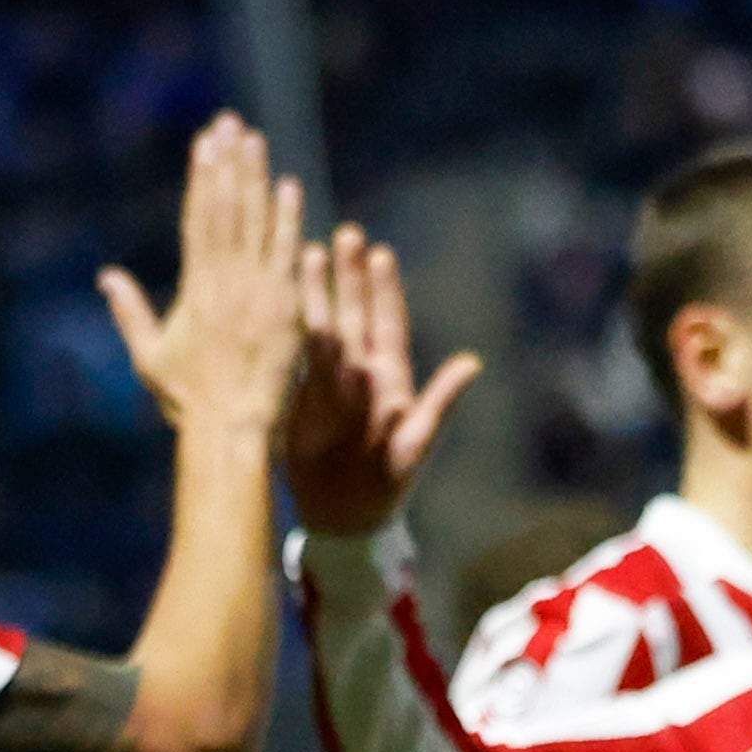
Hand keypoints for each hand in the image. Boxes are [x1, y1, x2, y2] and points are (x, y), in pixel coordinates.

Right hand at [100, 114, 307, 439]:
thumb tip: (106, 277)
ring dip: (255, 178)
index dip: (201, 179)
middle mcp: (224, 282)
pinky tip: (288, 186)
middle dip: (227, 163)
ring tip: (254, 140)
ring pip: (255, 223)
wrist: (230, 428)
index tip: (204, 144)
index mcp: (195, 289)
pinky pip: (287, 254)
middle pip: (226, 210)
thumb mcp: (151, 357)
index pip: (198, 220)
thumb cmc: (190, 401)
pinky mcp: (285, 307)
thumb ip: (131, 312)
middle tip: (230, 123)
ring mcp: (257, 292)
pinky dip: (288, 219)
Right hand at [279, 222, 481, 535]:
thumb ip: (440, 402)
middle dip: (350, 276)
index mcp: (391, 379)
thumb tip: (473, 363)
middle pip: (355, 314)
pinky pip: (296, 354)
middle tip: (346, 234)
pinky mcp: (303, 397)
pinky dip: (289, 326)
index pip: (388, 324)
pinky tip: (279, 296)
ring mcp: (330, 382)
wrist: (346, 517)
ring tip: (308, 251)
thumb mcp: (417, 444)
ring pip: (323, 327)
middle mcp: (361, 372)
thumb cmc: (389, 485)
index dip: (384, 290)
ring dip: (317, 291)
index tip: (379, 253)